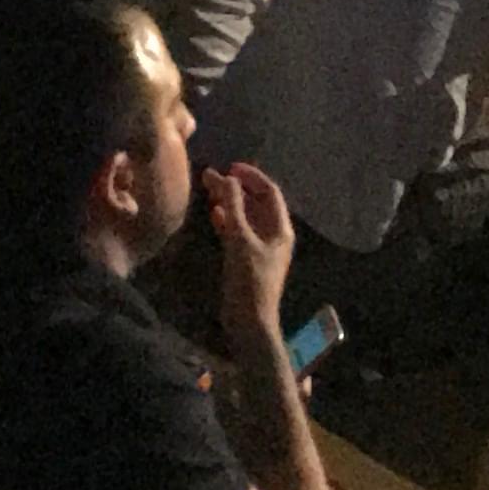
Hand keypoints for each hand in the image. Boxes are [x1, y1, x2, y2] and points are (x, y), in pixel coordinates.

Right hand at [183, 161, 298, 348]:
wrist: (249, 322)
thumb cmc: (249, 281)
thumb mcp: (240, 241)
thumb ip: (234, 208)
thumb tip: (226, 178)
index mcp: (280, 228)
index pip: (269, 192)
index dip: (251, 176)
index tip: (230, 167)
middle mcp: (274, 234)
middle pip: (256, 202)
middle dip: (236, 188)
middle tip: (211, 177)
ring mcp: (261, 248)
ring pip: (246, 217)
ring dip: (230, 203)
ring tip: (209, 191)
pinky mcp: (247, 259)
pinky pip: (239, 232)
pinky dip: (228, 221)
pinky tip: (214, 215)